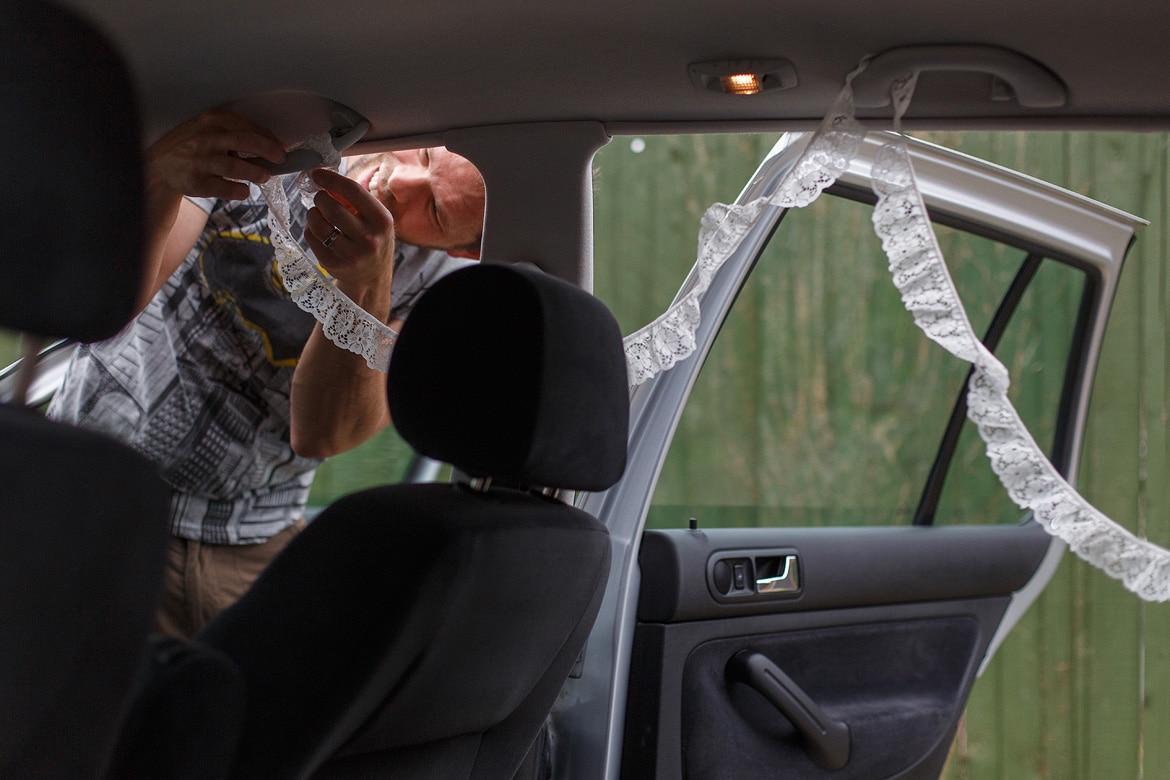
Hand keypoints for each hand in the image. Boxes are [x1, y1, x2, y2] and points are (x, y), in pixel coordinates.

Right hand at [145, 109, 286, 201]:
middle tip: (279, 159)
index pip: (246, 126)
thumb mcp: (208, 128)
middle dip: (267, 150)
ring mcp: (199, 161)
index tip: (281, 147)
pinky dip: (238, 191)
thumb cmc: (192, 145)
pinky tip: (244, 190)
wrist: (159, 165)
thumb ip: (234, 132)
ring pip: (234, 167)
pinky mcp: (195, 182)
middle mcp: (204, 138)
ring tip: (264, 176)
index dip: (268, 137)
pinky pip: (223, 188)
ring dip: (255, 172)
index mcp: (210, 120)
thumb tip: (272, 144)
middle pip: (243, 141)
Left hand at [304, 168, 396, 292]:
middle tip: (319, 198)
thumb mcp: (375, 219)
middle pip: (332, 209)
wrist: (372, 276)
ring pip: (318, 225)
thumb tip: (325, 178)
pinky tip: (317, 230)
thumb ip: (355, 199)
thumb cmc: (371, 238)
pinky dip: (310, 230)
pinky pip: (312, 239)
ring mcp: (352, 255)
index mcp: (382, 221)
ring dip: (312, 214)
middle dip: (320, 198)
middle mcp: (369, 239)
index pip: (353, 191)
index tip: (317, 174)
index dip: (332, 179)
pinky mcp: (335, 265)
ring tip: (316, 214)